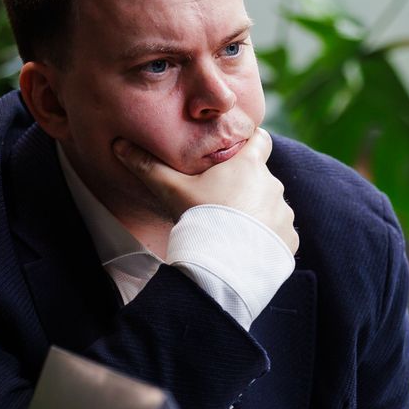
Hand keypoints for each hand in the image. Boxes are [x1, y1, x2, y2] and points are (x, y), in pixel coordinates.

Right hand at [114, 129, 298, 253]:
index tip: (233, 155)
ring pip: (271, 206)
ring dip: (257, 213)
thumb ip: (148, 166)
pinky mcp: (289, 240)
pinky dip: (267, 238)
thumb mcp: (171, 190)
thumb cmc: (198, 219)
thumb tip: (119, 145)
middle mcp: (273, 185)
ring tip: (232, 230)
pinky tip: (246, 248)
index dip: (248, 144)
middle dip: (245, 185)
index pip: (261, 139)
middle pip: (261, 177)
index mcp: (250, 165)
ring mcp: (284, 214)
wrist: (220, 268)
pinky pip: (280, 233)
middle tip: (220, 202)